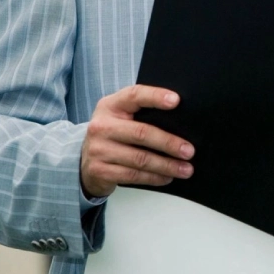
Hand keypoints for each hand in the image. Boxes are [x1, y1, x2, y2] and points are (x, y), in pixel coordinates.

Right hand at [80, 85, 195, 198]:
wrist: (83, 160)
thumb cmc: (113, 133)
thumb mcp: (120, 116)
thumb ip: (142, 112)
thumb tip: (181, 120)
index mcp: (110, 105)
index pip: (134, 95)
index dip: (155, 97)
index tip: (176, 101)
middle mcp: (101, 126)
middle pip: (142, 133)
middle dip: (169, 143)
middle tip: (189, 151)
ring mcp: (99, 149)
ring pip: (140, 159)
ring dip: (167, 165)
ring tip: (186, 169)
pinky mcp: (100, 171)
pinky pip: (133, 176)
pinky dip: (154, 178)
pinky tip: (167, 177)